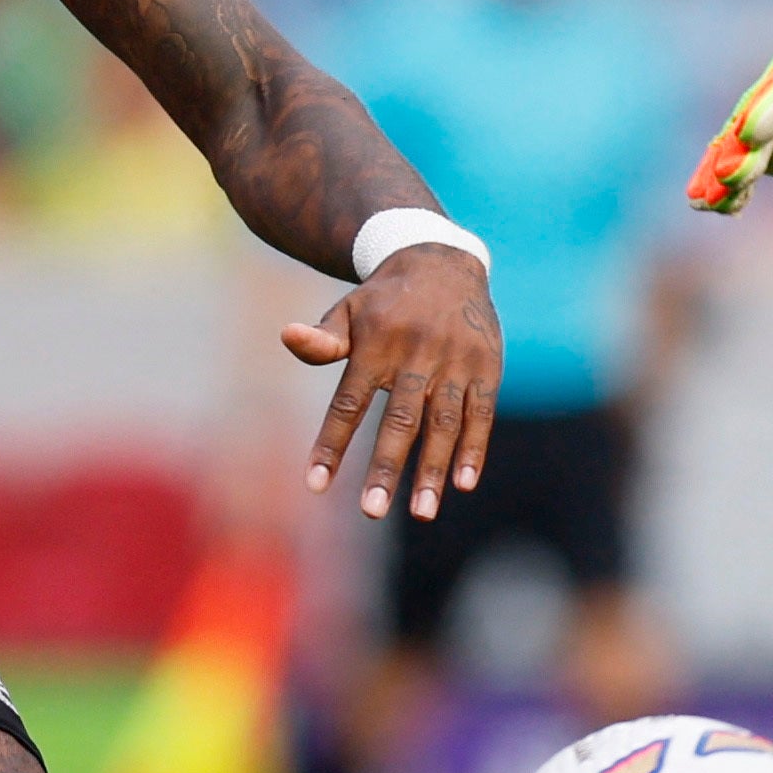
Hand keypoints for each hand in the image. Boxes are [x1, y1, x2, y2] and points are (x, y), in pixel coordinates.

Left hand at [280, 242, 498, 520]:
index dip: (332, 444)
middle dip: (385, 468)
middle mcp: (416, 355)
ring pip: (443, 423)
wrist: (441, 260)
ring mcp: (454, 362)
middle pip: (400, 420)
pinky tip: (464, 483)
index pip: (348, 403)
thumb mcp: (349, 311)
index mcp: (376, 346)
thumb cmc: (384, 301)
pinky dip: (474, 448)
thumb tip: (287, 337)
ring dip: (432, 469)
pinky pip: (480, 413)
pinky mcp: (486, 367)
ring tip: (421, 511)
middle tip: (371, 511)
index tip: (315, 485)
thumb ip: (323, 339)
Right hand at [686, 15, 772, 211]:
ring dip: (722, 170)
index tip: (752, 136)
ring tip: (703, 201)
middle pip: (758, 114)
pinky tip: (716, 207)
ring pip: (743, 140)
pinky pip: (749, 159)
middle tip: (724, 178)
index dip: (772, 110)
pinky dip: (732, 183)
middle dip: (739, 148)